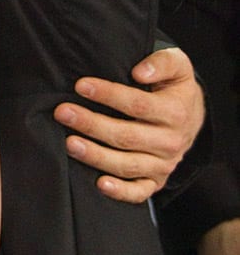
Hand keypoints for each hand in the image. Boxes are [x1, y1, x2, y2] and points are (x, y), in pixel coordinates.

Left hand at [54, 46, 203, 202]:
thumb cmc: (173, 86)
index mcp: (175, 113)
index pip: (137, 105)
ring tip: (69, 143)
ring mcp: (162, 164)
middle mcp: (170, 142)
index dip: (108, 95)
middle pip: (126, 136)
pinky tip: (99, 184)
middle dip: (91, 124)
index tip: (80, 85)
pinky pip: (139, 192)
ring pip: (126, 164)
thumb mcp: (177, 64)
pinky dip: (120, 192)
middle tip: (62, 112)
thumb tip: (140, 72)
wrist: (190, 116)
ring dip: (96, 156)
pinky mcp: (155, 180)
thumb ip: (161, 62)